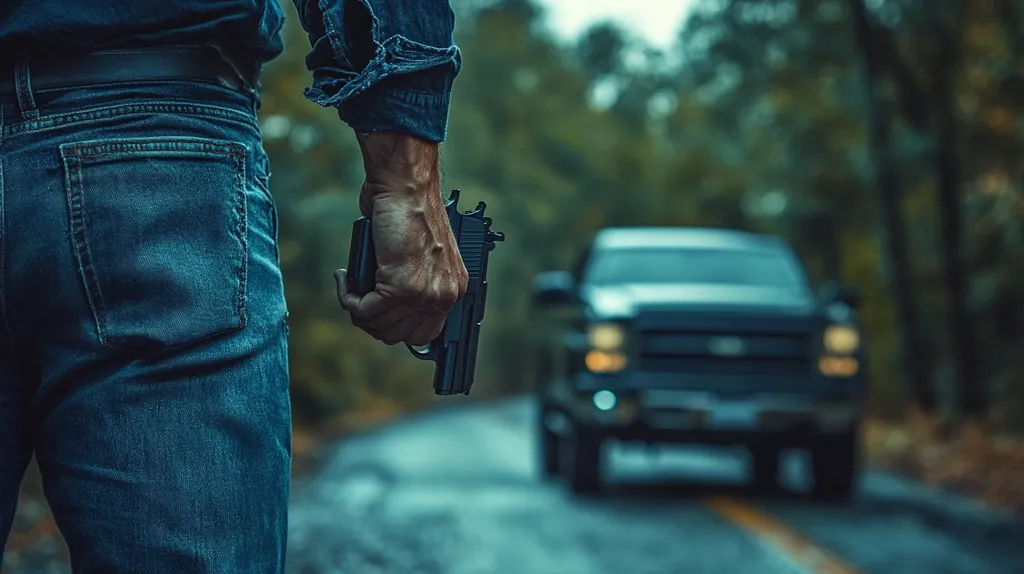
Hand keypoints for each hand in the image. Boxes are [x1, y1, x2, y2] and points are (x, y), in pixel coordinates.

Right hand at [335, 131, 467, 345]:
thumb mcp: (421, 255)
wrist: (405, 186)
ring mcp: (425, 294)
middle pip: (399, 336)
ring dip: (356, 308)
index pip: (424, 333)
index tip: (376, 311)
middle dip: (371, 321)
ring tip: (351, 284)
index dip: (394, 326)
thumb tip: (387, 306)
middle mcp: (444, 295)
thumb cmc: (408, 210)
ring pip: (379, 326)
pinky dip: (348, 297)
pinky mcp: (403, 287)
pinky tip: (345, 277)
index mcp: (453, 289)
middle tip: (358, 297)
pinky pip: (364, 310)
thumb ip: (414, 282)